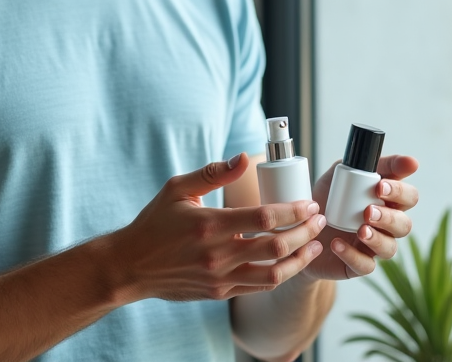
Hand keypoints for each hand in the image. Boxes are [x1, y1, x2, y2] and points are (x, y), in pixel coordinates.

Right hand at [112, 153, 326, 301]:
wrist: (132, 266)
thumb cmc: (155, 223)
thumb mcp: (177, 189)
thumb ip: (213, 173)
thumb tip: (244, 158)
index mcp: (210, 224)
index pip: (265, 217)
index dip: (294, 211)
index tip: (309, 204)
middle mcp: (218, 255)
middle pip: (276, 247)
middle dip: (305, 233)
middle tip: (319, 221)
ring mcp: (220, 278)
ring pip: (274, 274)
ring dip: (300, 259)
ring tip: (315, 245)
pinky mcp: (220, 293)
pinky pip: (259, 287)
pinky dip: (280, 274)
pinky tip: (290, 261)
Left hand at [299, 155, 419, 280]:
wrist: (299, 227)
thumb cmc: (327, 197)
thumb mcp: (342, 173)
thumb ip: (368, 163)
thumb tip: (408, 161)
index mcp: (386, 201)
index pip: (408, 196)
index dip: (400, 192)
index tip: (381, 186)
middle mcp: (385, 225)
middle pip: (404, 225)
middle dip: (389, 217)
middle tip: (368, 211)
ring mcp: (373, 247)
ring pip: (390, 248)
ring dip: (377, 239)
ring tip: (360, 230)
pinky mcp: (357, 265)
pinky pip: (365, 266)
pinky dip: (352, 255)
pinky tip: (337, 244)